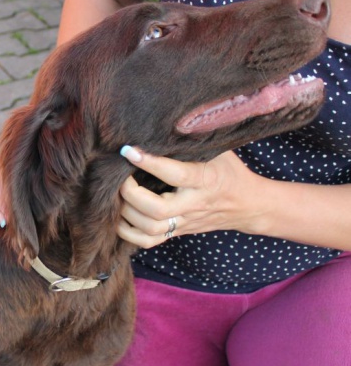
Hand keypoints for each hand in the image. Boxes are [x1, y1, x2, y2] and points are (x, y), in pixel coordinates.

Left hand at [117, 146, 267, 248]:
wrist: (248, 205)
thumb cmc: (229, 170)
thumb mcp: (219, 149)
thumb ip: (192, 140)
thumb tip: (160, 123)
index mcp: (205, 179)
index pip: (175, 174)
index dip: (150, 163)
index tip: (128, 151)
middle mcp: (193, 204)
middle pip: (157, 210)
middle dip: (131, 195)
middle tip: (119, 177)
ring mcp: (185, 221)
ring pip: (151, 229)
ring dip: (126, 214)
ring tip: (117, 195)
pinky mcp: (178, 232)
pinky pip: (149, 242)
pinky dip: (128, 233)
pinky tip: (120, 217)